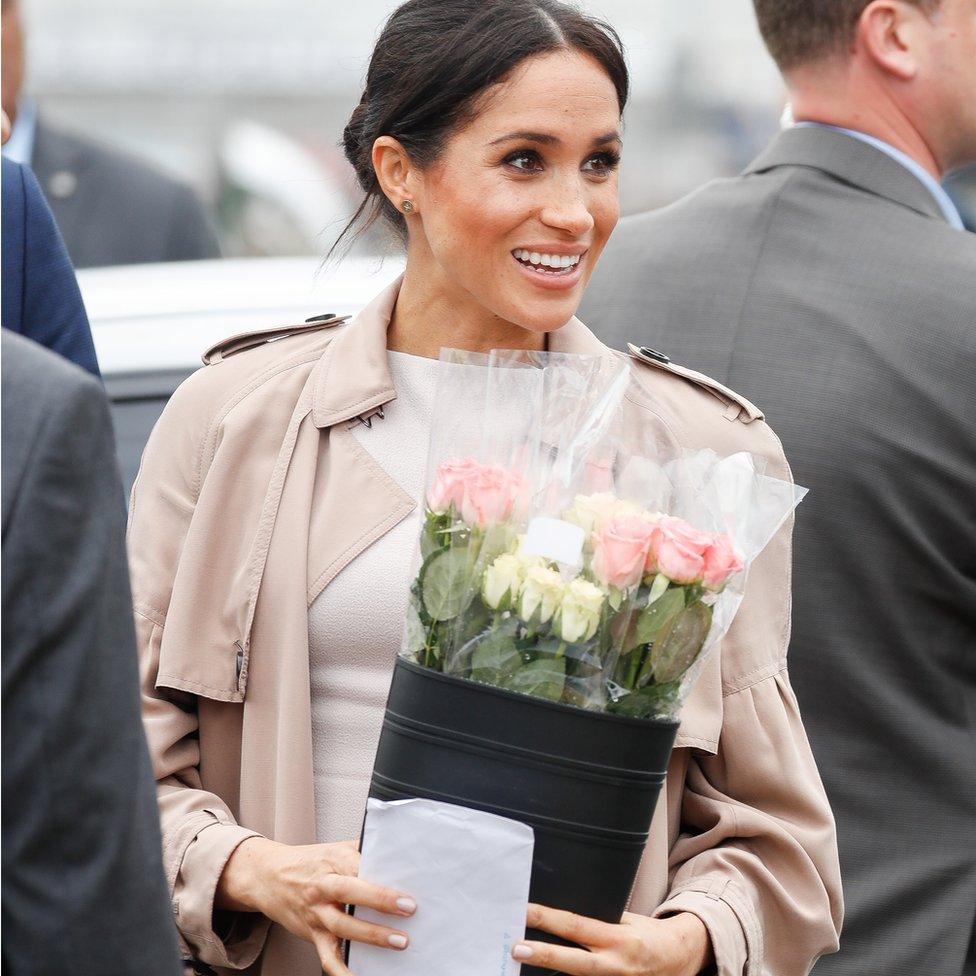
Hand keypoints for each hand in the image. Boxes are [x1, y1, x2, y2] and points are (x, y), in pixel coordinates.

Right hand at [216, 836, 416, 975]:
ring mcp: (316, 912)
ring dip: (371, 935)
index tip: (406, 883)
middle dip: (380, 901)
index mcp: (332, 861)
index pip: (359, 865)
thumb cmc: (309, 862)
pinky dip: (342, 971)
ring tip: (399, 941)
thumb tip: (396, 848)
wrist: (267, 876)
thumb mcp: (335, 848)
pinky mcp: (311, 934)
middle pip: (350, 892)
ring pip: (342, 926)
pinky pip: (327, 956)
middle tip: (408, 908)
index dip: (381, 874)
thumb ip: (362, 849)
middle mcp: (323, 886)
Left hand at [511, 905, 712, 975]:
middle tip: (516, 948)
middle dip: (543, 954)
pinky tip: (548, 972)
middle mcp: (616, 965)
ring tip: (524, 961)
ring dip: (551, 971)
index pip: (577, 926)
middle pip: (573, 961)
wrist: (677, 959)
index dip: (549, 920)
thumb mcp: (626, 920)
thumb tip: (564, 918)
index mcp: (619, 939)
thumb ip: (598, 921)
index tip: (525, 913)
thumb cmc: (646, 934)